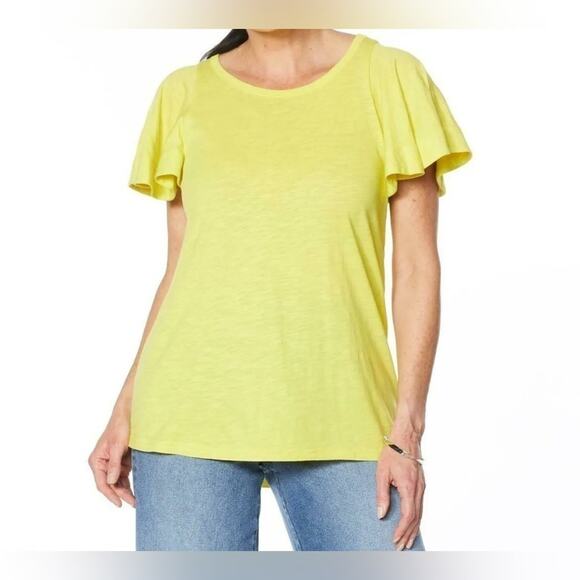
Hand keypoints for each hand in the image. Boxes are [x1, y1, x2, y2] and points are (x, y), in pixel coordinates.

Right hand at [88, 413, 135, 507]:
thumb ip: (114, 464)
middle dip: (121, 494)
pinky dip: (129, 481)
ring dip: (126, 489)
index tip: (120, 503)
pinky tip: (137, 487)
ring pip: (118, 481)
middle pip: (111, 484)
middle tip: (134, 503)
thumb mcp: (117, 446)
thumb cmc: (120, 427)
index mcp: (96, 461)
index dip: (111, 495)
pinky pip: (124, 474)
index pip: (102, 483)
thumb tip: (112, 482)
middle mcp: (102, 463)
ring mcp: (112, 462)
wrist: (128, 414)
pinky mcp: (120, 460)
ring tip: (137, 499)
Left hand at [376, 434, 424, 549]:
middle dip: (408, 534)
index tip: (394, 539)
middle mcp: (418, 490)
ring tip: (407, 542)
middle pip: (416, 518)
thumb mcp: (382, 473)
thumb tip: (381, 513)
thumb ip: (382, 494)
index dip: (401, 530)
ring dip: (413, 530)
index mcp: (408, 487)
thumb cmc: (393, 452)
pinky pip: (420, 507)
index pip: (408, 515)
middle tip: (400, 547)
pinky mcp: (421, 486)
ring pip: (420, 514)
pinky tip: (412, 526)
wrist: (406, 438)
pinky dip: (416, 520)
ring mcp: (422, 488)